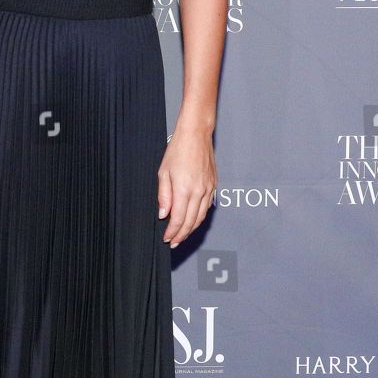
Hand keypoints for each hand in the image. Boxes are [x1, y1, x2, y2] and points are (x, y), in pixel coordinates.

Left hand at [157, 129, 216, 247]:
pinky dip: (200, 217)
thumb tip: (164, 214)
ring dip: (192, 228)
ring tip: (182, 235)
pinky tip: (193, 220)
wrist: (196, 135)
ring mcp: (208, 188)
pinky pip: (207, 206)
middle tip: (174, 242)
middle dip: (182, 235)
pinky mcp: (213, 185)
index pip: (179, 219)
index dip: (172, 232)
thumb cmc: (178, 150)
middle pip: (191, 222)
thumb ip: (164, 195)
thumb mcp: (163, 172)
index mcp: (184, 189)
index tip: (167, 239)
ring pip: (201, 216)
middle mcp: (199, 191)